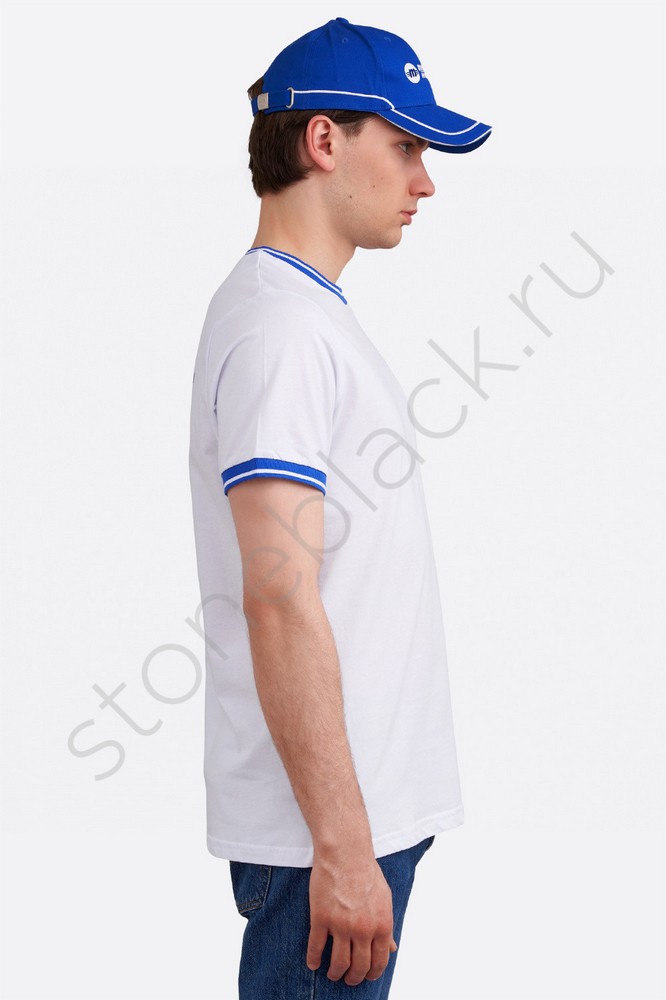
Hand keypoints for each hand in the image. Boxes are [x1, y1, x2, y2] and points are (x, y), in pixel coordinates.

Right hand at [306, 851, 397, 985]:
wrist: (346, 852)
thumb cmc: (366, 872)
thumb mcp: (384, 899)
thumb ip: (386, 926)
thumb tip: (392, 947)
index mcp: (381, 925)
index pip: (378, 962)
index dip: (371, 973)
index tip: (365, 976)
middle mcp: (362, 929)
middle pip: (358, 967)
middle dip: (353, 978)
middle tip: (348, 979)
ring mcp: (341, 925)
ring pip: (338, 962)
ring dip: (335, 973)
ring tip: (332, 974)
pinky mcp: (321, 918)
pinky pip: (316, 947)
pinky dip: (314, 959)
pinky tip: (313, 963)